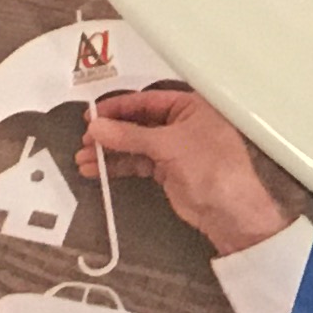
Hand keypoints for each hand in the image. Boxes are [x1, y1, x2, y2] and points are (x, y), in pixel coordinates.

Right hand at [81, 88, 292, 257]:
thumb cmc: (212, 167)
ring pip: (134, 144)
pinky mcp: (166, 169)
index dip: (118, 107)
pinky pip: (137, 162)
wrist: (229, 211)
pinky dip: (118, 166)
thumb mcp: (169, 145)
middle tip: (85, 139)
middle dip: (111, 131)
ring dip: (109, 151)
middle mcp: (181, 122)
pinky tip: (96, 170)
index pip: (146, 100)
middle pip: (138, 121)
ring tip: (83, 158)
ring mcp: (173, 147)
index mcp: (190, 105)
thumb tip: (97, 127)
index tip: (92, 116)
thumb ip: (130, 136)